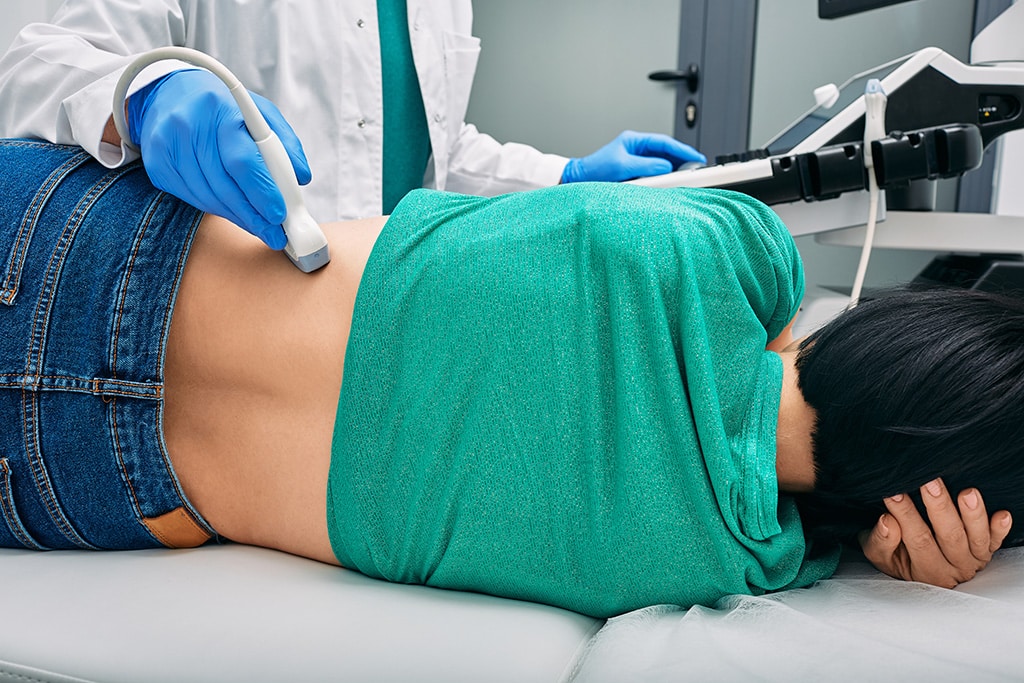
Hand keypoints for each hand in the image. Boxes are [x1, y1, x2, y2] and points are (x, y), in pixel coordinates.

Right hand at [127, 69, 311, 248]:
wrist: (169, 93)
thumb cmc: (223, 107)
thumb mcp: (259, 112)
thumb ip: (284, 143)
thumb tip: (302, 177)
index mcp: (221, 109)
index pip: (242, 160)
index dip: (262, 192)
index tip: (280, 215)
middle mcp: (189, 126)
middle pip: (224, 185)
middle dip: (254, 216)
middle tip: (276, 235)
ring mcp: (168, 146)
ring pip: (207, 196)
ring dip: (237, 217)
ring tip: (260, 227)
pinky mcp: (158, 164)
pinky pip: (192, 198)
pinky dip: (216, 209)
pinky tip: (233, 211)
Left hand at [560, 130, 704, 183]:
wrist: (578, 180)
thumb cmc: (594, 170)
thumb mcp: (622, 167)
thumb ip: (646, 166)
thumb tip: (666, 168)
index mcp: (635, 141)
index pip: (665, 143)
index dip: (683, 150)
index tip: (697, 158)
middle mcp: (637, 149)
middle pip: (666, 152)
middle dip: (683, 159)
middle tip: (698, 167)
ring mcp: (636, 161)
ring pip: (661, 164)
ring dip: (674, 170)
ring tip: (688, 176)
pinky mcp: (634, 173)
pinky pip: (654, 174)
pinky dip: (663, 178)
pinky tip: (670, 183)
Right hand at [859, 478, 1011, 587]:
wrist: (922, 571)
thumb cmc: (898, 556)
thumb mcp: (881, 556)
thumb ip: (881, 542)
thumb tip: (887, 521)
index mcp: (925, 571)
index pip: (917, 539)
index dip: (905, 515)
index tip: (893, 492)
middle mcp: (953, 567)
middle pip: (949, 536)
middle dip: (940, 508)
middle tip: (930, 482)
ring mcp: (973, 559)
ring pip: (976, 538)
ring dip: (973, 515)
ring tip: (968, 493)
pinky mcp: (988, 551)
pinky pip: (996, 541)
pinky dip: (1000, 529)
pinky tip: (1003, 515)